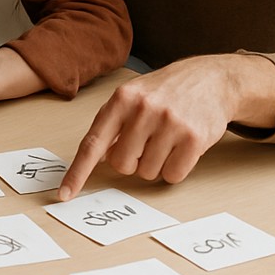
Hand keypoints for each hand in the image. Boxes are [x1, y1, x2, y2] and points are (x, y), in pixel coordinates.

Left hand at [58, 55, 274, 200]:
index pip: (92, 143)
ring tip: (165, 140)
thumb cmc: (164, 92)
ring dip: (155, 164)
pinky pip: (173, 175)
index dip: (77, 172)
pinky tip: (181, 147)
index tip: (64, 195)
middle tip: (146, 141)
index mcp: (121, 99)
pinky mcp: (193, 138)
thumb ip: (112, 124)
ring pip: (147, 172)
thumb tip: (95, 157)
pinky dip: (174, 169)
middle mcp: (143, 109)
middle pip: (121, 164)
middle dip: (131, 160)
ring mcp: (169, 123)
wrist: (210, 79)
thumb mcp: (132, 96)